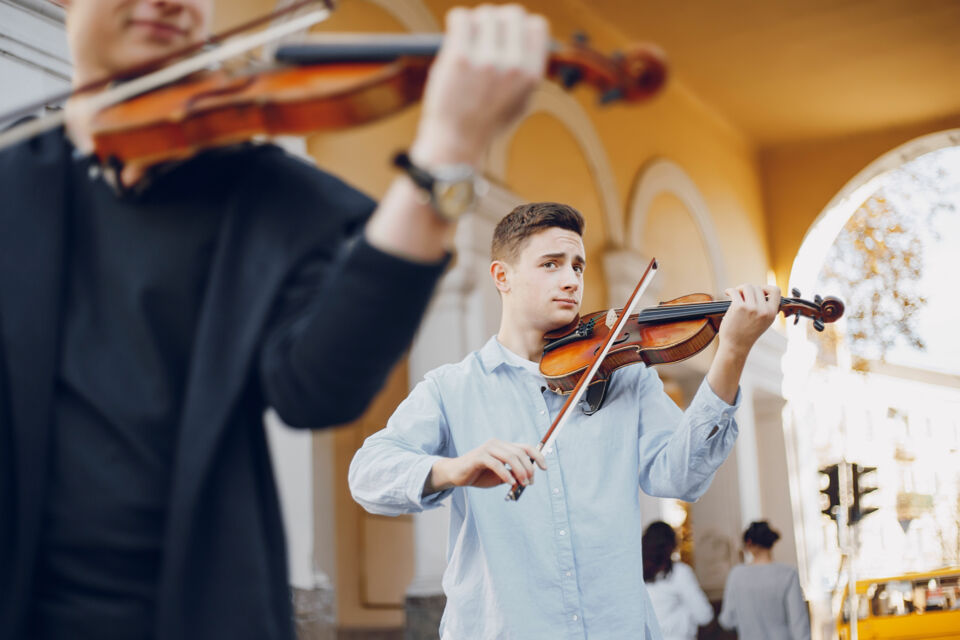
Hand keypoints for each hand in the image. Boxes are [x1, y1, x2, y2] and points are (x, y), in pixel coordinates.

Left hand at [410, 4, 548, 166]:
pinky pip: (461, 18)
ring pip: (484, 14)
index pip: (536, 25)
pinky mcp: (459, 58)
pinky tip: (455, 34)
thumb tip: (531, 32)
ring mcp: (486, 61)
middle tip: (483, 36)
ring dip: (475, 23)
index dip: (520, 25)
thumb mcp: (521, 100)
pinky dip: (457, 21)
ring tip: (467, 41)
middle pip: (511, 13)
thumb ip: (528, 69)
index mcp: (532, 74)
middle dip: (497, 20)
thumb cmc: (488, 120)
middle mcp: (513, 65)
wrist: (457, 140)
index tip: (506, 35)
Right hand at [427, 438, 546, 493]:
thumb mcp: (500, 476)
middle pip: (520, 452)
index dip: (537, 456)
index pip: (525, 447)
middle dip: (528, 468)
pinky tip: (510, 482)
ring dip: (520, 472)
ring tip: (522, 484)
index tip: (544, 468)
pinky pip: (497, 464)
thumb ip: (513, 474)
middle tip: (530, 482)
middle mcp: (497, 444)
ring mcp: (487, 448)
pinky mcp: (479, 456)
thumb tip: (528, 479)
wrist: (456, 475)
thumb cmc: (479, 475)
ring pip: (511, 457)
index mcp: (503, 446)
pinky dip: (506, 474)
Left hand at [718, 284, 780, 355]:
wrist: (736, 346)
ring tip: (735, 294)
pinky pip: (735, 291)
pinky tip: (727, 293)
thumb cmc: (747, 334)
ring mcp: (752, 308)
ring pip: (747, 287)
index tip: (757, 291)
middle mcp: (764, 310)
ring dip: (739, 289)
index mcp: (772, 313)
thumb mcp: (764, 322)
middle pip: (757, 287)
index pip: (776, 290)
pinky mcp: (739, 307)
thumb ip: (765, 308)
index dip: (766, 287)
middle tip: (741, 295)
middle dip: (748, 290)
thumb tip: (761, 289)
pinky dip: (730, 290)